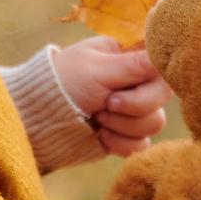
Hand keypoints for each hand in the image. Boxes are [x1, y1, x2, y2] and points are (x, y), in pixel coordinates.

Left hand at [49, 36, 170, 156]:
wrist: (38, 122)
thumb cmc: (62, 85)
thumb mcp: (97, 70)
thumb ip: (134, 65)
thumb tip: (162, 56)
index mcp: (126, 57)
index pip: (161, 67)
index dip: (151, 84)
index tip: (123, 89)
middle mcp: (132, 82)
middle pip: (161, 98)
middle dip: (133, 106)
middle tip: (105, 104)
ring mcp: (129, 110)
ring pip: (154, 123)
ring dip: (124, 125)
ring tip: (98, 119)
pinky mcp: (124, 135)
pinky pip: (141, 144)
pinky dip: (122, 143)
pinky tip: (101, 137)